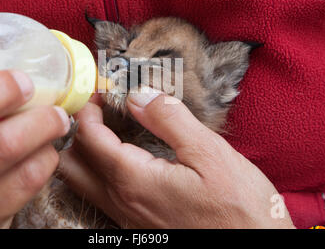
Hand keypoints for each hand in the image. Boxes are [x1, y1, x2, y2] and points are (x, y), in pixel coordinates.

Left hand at [60, 91, 294, 227]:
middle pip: (72, 163)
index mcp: (134, 180)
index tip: (99, 92)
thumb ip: (168, 119)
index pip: (90, 137)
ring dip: (84, 152)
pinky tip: (121, 157)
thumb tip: (138, 96)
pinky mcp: (137, 225)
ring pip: (81, 182)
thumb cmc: (239, 206)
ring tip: (106, 129)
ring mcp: (127, 217)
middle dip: (77, 130)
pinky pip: (99, 195)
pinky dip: (97, 170)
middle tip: (97, 109)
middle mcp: (122, 202)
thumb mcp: (209, 152)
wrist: (253, 246)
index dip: (88, 108)